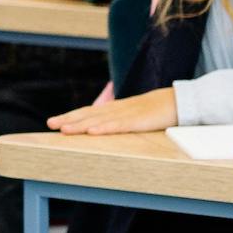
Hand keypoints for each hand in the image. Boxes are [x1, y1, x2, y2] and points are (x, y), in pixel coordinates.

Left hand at [47, 87, 176, 134]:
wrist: (182, 101)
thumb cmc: (159, 110)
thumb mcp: (137, 115)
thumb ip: (121, 120)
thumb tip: (104, 129)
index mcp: (118, 108)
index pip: (90, 111)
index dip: (72, 115)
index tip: (55, 121)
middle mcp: (120, 109)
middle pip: (91, 113)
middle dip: (70, 119)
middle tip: (51, 123)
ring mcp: (130, 113)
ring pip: (101, 119)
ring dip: (81, 124)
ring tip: (64, 129)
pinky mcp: (140, 121)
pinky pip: (120, 125)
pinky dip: (105, 128)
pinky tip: (93, 131)